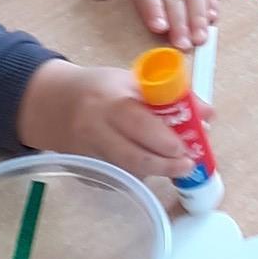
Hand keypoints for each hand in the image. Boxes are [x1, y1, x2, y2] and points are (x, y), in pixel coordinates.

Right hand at [17, 59, 198, 180]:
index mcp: (110, 101)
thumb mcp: (131, 81)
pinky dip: (134, 175)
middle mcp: (95, 128)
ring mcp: (87, 152)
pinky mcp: (83, 168)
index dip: (164, 140)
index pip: (139, 123)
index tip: (186, 148)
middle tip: (187, 166)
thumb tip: (208, 115)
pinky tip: (147, 170)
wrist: (49, 102)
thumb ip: (169, 98)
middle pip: (132, 156)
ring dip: (153, 172)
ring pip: (125, 171)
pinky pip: (114, 177)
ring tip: (173, 168)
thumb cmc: (98, 88)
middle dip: (165, 165)